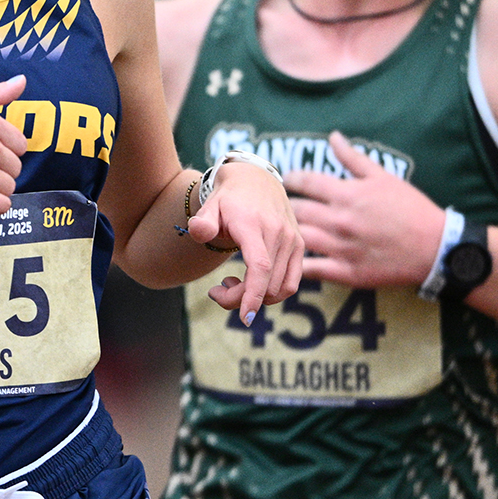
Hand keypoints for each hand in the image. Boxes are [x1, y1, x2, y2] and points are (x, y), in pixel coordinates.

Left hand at [190, 161, 303, 322]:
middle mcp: (278, 234)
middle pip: (266, 284)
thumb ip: (202, 222)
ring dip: (256, 297)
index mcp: (254, 225)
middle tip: (216, 292)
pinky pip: (291, 282)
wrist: (255, 179)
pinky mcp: (299, 246)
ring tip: (231, 284)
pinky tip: (252, 282)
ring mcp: (293, 241)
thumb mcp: (209, 206)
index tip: (244, 318)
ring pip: (280, 287)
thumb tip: (197, 232)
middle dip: (239, 299)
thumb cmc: (227, 199)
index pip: (259, 267)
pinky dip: (272, 292)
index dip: (252, 295)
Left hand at [286, 131, 446, 289]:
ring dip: (288, 231)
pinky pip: (312, 269)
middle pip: (297, 209)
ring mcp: (342, 247)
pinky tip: (292, 257)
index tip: (285, 179)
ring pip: (300, 237)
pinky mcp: (347, 272)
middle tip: (277, 203)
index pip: (305, 181)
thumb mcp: (383, 177)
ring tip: (281, 227)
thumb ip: (353, 158)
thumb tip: (333, 136)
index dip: (290, 178)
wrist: (435, 248)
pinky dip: (298, 263)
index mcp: (347, 194)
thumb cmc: (411, 209)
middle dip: (284, 204)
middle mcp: (340, 220)